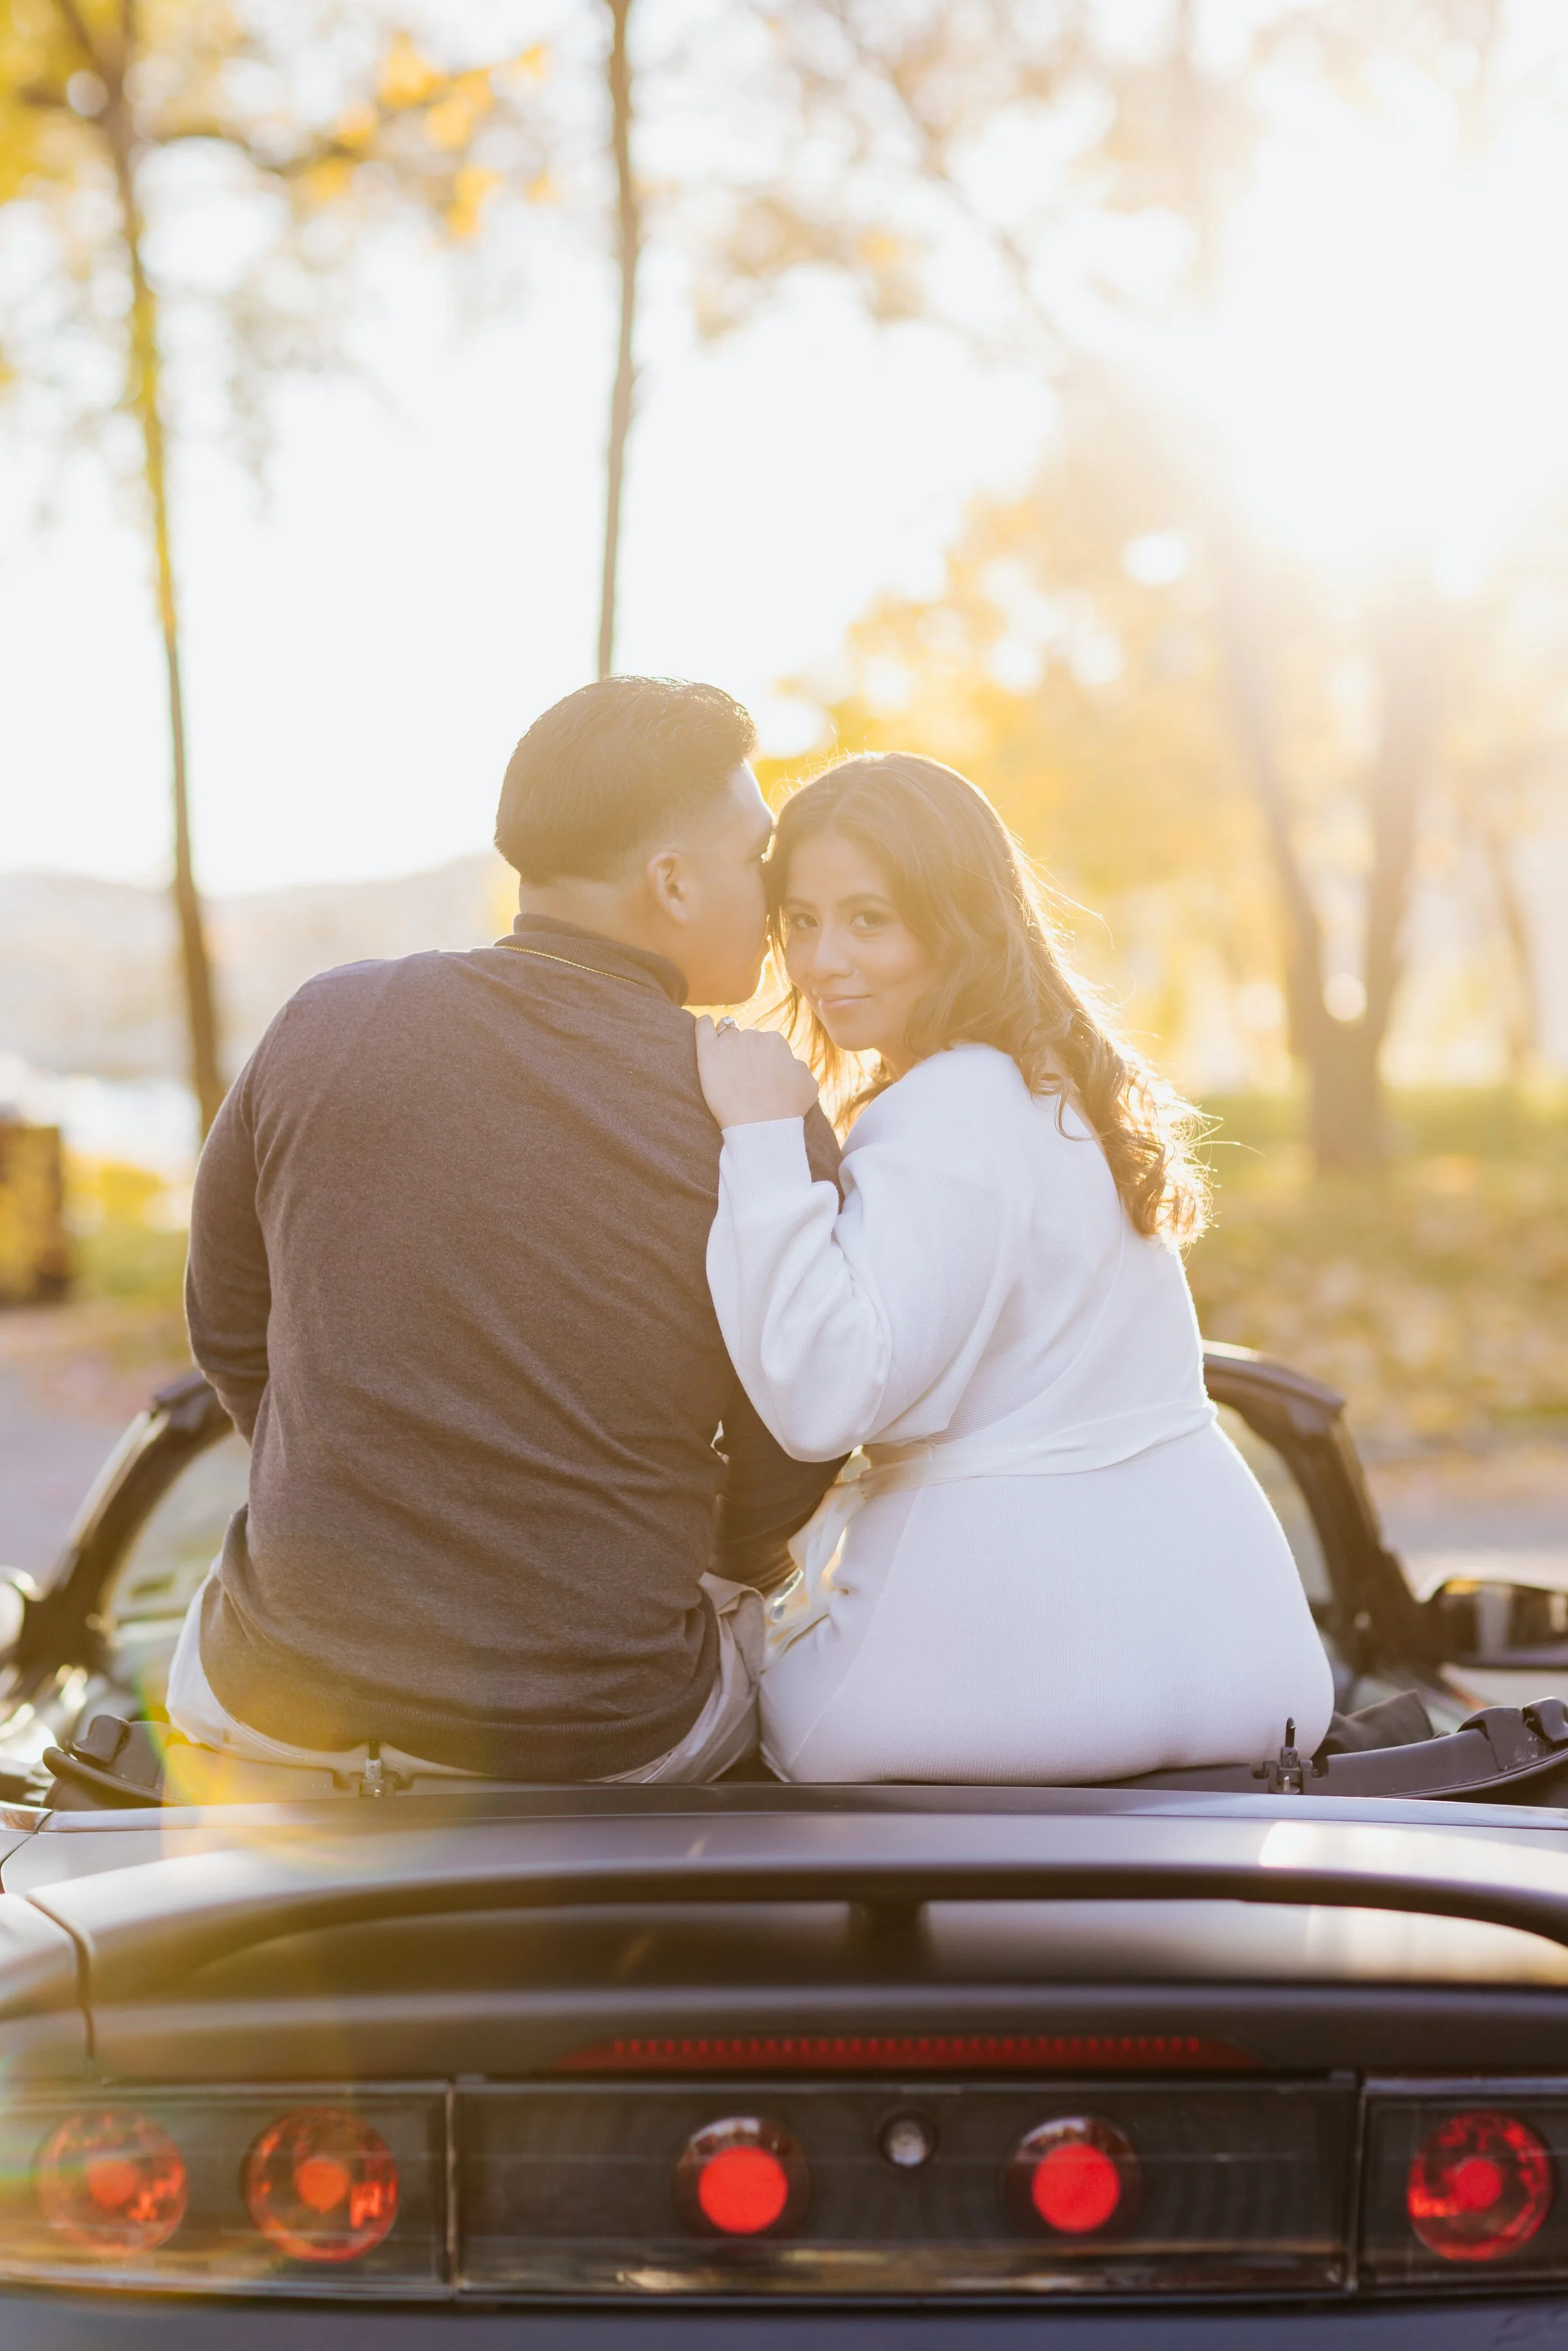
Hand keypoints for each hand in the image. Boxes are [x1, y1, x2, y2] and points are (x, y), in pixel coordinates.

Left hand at [695, 1017, 820, 1127]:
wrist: (761, 1127)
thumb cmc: (787, 1109)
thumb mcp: (808, 1084)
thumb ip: (798, 1065)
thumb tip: (790, 1061)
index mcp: (776, 1041)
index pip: (768, 1044)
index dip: (765, 1061)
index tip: (762, 1076)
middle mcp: (753, 1036)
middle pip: (747, 1039)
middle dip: (747, 1054)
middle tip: (746, 1078)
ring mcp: (729, 1043)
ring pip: (727, 1037)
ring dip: (728, 1047)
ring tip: (727, 1069)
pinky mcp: (709, 1053)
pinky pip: (703, 1028)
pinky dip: (704, 1024)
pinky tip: (706, 1023)